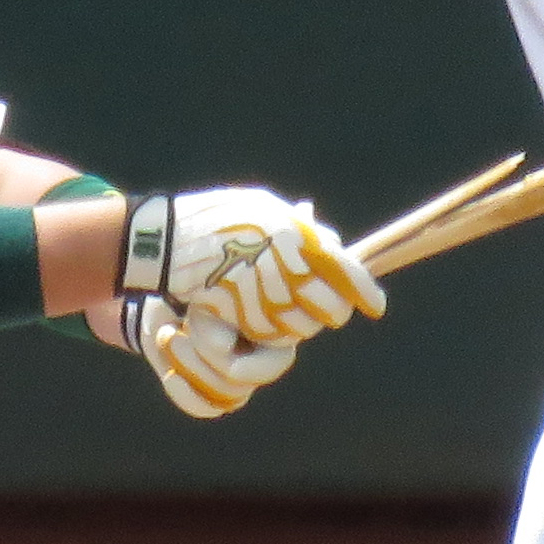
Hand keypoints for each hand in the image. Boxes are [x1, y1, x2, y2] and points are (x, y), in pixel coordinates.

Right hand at [121, 187, 385, 342]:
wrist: (166, 239)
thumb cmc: (219, 220)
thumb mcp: (265, 210)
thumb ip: (302, 229)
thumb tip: (337, 246)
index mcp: (293, 232)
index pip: (344, 269)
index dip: (364, 291)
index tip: (377, 308)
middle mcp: (281, 260)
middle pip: (328, 307)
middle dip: (328, 313)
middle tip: (327, 313)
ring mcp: (258, 287)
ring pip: (299, 326)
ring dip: (296, 324)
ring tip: (284, 309)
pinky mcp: (237, 311)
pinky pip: (266, 334)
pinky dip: (267, 331)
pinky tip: (259, 317)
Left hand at [123, 294, 301, 419]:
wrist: (166, 288)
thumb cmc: (195, 281)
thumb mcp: (204, 288)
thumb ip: (219, 312)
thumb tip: (226, 348)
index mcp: (270, 330)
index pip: (276, 363)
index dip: (253, 367)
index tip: (222, 347)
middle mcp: (258, 358)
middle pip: (243, 382)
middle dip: (204, 357)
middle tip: (176, 333)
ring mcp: (235, 378)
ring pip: (224, 395)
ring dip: (190, 368)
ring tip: (167, 336)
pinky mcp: (209, 389)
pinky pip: (204, 407)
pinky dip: (185, 394)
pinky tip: (170, 376)